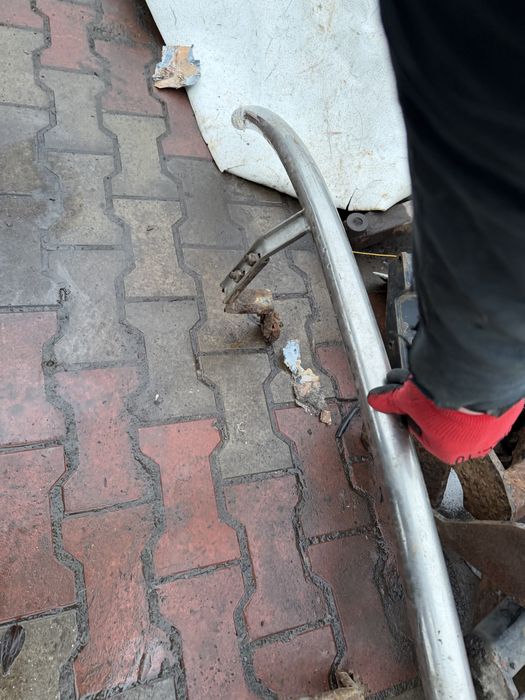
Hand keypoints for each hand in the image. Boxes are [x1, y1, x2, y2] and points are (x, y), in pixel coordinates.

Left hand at [367, 369, 523, 463]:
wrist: (481, 382)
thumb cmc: (445, 400)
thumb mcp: (409, 400)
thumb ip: (392, 401)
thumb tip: (375, 399)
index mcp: (446, 451)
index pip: (420, 430)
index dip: (412, 411)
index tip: (409, 396)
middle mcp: (472, 446)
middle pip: (442, 420)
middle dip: (428, 401)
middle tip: (421, 382)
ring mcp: (492, 430)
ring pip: (464, 411)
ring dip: (451, 394)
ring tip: (440, 376)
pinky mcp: (506, 412)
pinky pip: (486, 401)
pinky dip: (474, 391)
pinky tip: (463, 377)